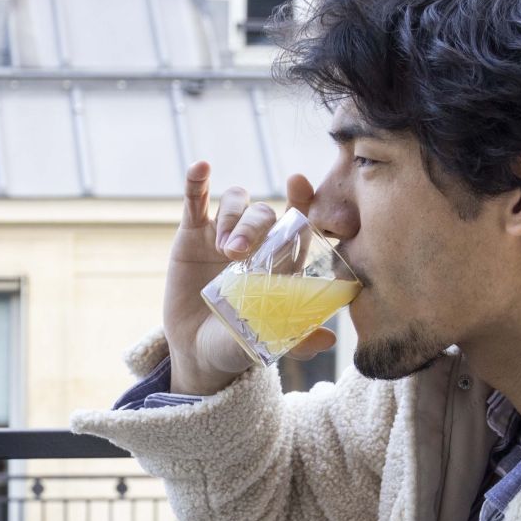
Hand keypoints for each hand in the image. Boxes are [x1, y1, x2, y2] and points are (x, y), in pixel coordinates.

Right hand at [163, 163, 334, 396]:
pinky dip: (196, 183)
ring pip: (234, 203)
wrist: (198, 352)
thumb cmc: (239, 343)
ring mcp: (222, 234)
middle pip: (262, 213)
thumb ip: (295, 338)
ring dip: (231, 218)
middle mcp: (256, 241)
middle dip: (253, 226)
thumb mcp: (265, 341)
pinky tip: (200, 168)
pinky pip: (195, 202)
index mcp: (280, 259)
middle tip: (237, 253)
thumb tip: (328, 339)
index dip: (300, 198)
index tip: (298, 184)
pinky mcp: (192, 235)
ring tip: (223, 248)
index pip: (296, 220)